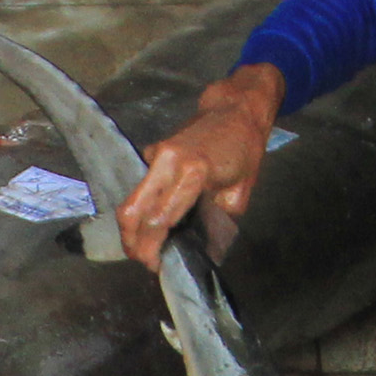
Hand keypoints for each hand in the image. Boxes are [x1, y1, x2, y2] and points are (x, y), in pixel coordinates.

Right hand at [115, 65, 285, 264]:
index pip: (159, 220)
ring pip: (130, 199)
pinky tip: (153, 220)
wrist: (237, 110)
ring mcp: (156, 154)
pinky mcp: (153, 152)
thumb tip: (200, 249)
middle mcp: (167, 162)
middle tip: (142, 260)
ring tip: (145, 246)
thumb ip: (217, 222)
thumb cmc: (244, 150)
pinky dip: (141, 208)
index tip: (156, 265)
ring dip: (132, 227)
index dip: (152, 248)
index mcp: (193, 173)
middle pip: (132, 211)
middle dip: (132, 242)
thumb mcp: (239, 194)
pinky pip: (140, 186)